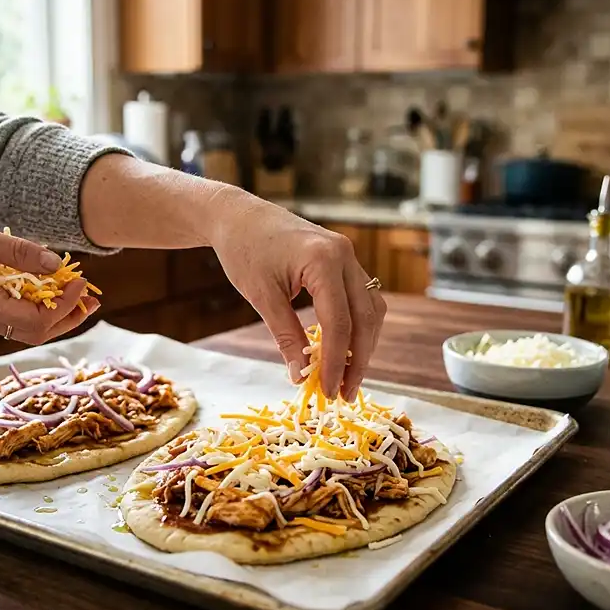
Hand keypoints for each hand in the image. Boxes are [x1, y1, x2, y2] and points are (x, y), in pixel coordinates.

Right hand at [0, 209, 98, 343]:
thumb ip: (17, 251)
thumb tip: (56, 265)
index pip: (36, 321)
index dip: (65, 306)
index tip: (82, 281)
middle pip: (36, 333)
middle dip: (69, 318)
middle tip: (93, 299)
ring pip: (27, 328)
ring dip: (58, 314)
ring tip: (81, 295)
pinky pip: (15, 315)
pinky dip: (39, 305)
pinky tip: (52, 287)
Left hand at [209, 195, 386, 401]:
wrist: (238, 215)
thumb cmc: (244, 250)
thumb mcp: (262, 296)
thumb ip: (286, 335)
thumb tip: (301, 376)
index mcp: (324, 260)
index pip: (339, 322)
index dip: (336, 362)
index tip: (328, 391)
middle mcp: (345, 255)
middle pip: (366, 318)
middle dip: (358, 360)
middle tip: (344, 394)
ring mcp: (348, 256)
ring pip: (371, 309)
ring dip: (363, 345)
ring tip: (346, 378)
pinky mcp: (344, 261)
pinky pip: (361, 298)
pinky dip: (357, 327)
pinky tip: (344, 350)